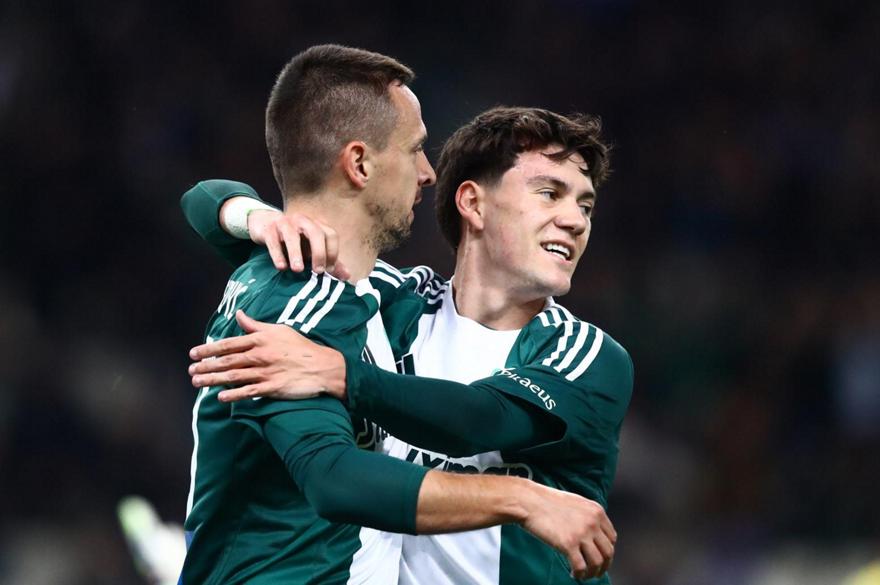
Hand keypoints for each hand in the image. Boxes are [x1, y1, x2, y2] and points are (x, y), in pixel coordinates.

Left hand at [189, 310, 347, 402]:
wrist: (322, 366)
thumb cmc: (300, 346)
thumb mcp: (278, 330)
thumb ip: (255, 324)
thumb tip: (239, 314)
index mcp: (260, 339)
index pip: (228, 344)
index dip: (208, 349)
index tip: (194, 354)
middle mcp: (260, 355)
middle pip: (226, 361)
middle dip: (205, 366)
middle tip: (190, 371)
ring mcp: (266, 372)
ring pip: (233, 376)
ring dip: (212, 380)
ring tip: (197, 383)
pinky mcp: (272, 387)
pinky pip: (249, 391)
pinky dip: (234, 394)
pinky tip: (220, 397)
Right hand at [247, 209, 350, 279]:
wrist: (266, 225)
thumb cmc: (295, 241)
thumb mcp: (312, 250)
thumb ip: (329, 261)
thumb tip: (347, 276)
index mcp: (316, 225)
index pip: (330, 234)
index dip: (333, 252)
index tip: (330, 270)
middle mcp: (303, 221)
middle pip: (315, 233)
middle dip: (319, 252)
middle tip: (318, 271)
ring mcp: (285, 223)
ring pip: (292, 236)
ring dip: (296, 253)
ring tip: (297, 270)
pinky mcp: (268, 229)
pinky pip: (273, 241)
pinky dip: (277, 254)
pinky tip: (281, 267)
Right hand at [521, 484, 615, 580]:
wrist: (529, 501)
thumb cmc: (547, 502)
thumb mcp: (576, 503)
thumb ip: (588, 516)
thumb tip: (593, 535)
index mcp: (597, 511)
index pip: (612, 538)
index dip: (606, 551)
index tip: (599, 558)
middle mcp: (593, 522)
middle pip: (608, 552)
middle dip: (603, 566)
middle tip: (595, 572)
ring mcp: (581, 533)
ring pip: (597, 562)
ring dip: (592, 573)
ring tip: (583, 575)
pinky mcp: (568, 544)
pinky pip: (581, 567)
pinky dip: (579, 575)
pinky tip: (573, 574)